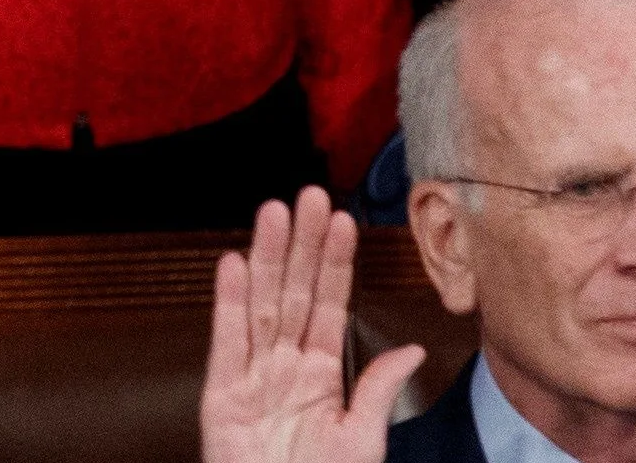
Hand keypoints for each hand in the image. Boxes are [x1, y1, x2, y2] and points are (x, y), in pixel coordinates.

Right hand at [197, 191, 424, 462]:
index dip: (335, 263)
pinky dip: (229, 302)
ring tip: (274, 213)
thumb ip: (380, 391)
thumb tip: (412, 350)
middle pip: (294, 293)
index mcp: (321, 376)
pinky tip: (235, 264)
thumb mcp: (362, 442)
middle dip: (302, 245)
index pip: (329, 306)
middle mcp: (286, 368)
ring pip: (262, 304)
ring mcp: (253, 377)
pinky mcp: (222, 394)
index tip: (343, 220)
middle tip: (308, 196)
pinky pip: (227, 340)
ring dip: (267, 258)